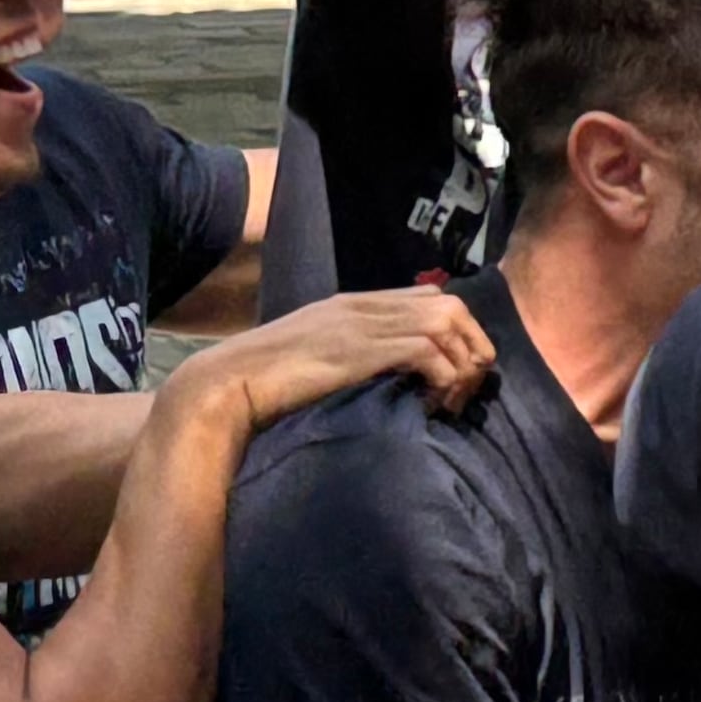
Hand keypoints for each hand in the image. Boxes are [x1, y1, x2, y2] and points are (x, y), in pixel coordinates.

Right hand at [196, 283, 500, 433]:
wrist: (229, 383)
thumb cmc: (263, 383)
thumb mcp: (314, 359)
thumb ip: (347, 356)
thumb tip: (380, 381)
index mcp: (353, 304)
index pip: (429, 297)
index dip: (454, 331)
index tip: (455, 370)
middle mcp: (364, 306)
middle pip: (450, 305)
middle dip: (471, 345)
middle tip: (465, 388)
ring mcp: (363, 324)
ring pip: (446, 323)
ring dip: (461, 364)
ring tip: (449, 401)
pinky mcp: (362, 349)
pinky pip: (428, 352)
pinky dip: (441, 378)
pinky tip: (430, 404)